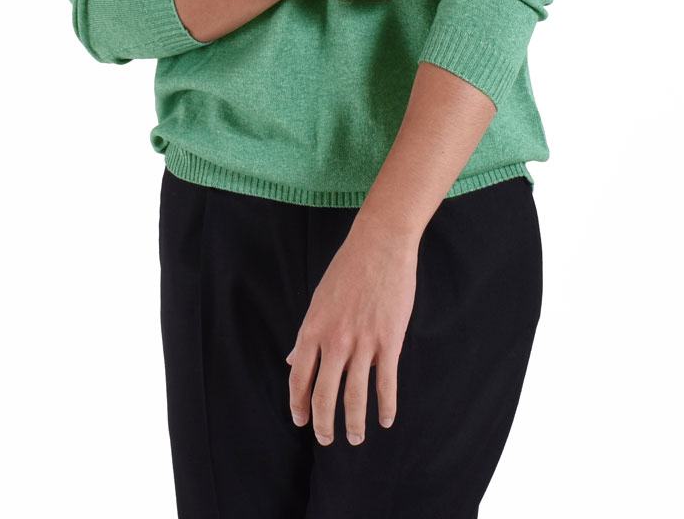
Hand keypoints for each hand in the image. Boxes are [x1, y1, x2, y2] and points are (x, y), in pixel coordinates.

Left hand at [285, 215, 418, 445]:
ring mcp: (363, 343)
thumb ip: (308, 334)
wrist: (380, 245)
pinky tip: (386, 419)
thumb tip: (293, 359)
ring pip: (355, 396)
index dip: (299, 405)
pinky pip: (386, 383)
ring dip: (354, 424)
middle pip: (324, 395)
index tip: (301, 421)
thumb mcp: (318, 299)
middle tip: (327, 440)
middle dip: (324, 424)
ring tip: (356, 438)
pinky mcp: (389, 341)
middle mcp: (334, 340)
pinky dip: (386, 406)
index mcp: (313, 329)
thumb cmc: (348, 268)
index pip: (299, 379)